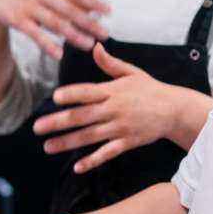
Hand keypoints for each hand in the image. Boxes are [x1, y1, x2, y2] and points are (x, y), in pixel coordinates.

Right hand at [0, 0, 108, 58]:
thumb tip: (94, 6)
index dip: (92, 1)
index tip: (108, 11)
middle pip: (69, 9)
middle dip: (88, 22)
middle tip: (104, 33)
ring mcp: (29, 7)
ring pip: (55, 23)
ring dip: (73, 35)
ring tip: (89, 45)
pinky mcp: (18, 20)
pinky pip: (35, 35)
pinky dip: (47, 45)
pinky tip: (59, 54)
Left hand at [33, 43, 177, 172]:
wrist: (174, 110)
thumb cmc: (150, 89)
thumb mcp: (131, 72)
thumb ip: (110, 63)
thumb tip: (95, 46)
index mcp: (112, 91)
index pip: (88, 92)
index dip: (71, 94)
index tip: (54, 98)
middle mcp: (114, 109)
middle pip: (82, 116)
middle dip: (59, 122)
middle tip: (37, 127)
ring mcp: (120, 127)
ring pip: (90, 136)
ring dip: (68, 142)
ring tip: (48, 146)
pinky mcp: (127, 142)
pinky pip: (107, 153)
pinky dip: (92, 160)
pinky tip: (77, 167)